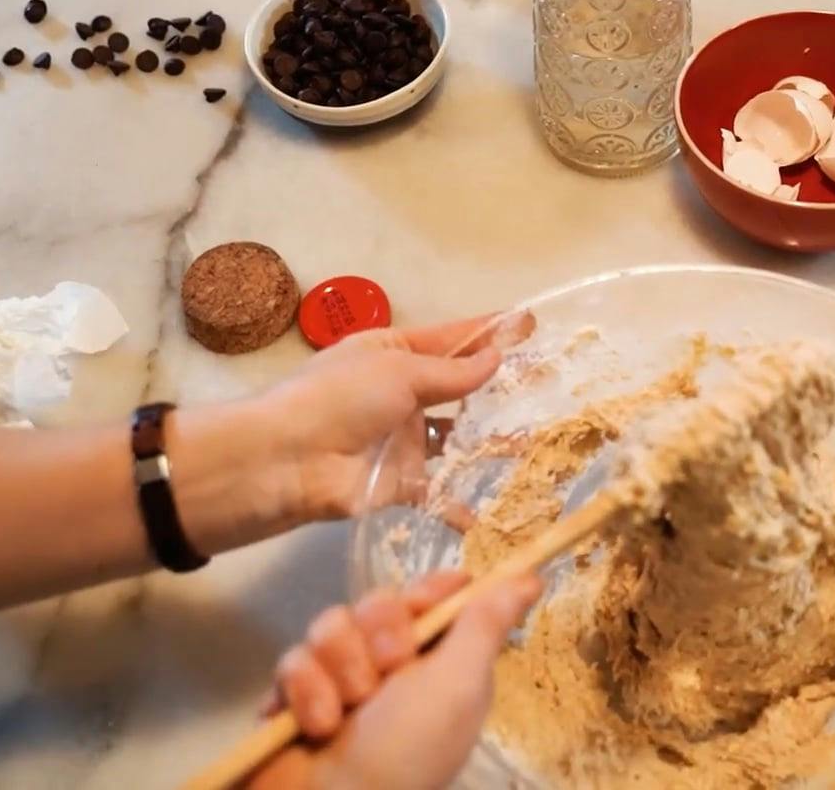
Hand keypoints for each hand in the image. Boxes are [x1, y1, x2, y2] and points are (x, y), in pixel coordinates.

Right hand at [246, 571, 544, 789]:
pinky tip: (316, 727)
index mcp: (439, 659)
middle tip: (385, 675)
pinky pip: (292, 658)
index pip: (434, 593)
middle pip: (376, 601)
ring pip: (328, 624)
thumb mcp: (459, 686)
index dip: (427, 591)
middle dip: (377, 636)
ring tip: (344, 715)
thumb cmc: (407, 750)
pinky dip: (305, 695)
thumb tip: (531, 578)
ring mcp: (339, 675)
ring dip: (338, 669)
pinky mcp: (295, 692)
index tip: (425, 607)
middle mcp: (390, 662)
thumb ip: (487, 626)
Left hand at [253, 315, 524, 525]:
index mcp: (391, 352)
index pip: (450, 338)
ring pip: (455, 439)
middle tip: (547, 384)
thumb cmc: (339, 398)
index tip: (530, 325)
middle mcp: (400, 393)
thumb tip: (496, 359)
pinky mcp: (401, 483)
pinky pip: (439, 492)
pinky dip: (462, 504)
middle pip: (457, 388)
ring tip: (533, 441)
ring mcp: (402, 440)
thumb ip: (452, 373)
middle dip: (496, 387)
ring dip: (489, 442)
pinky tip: (495, 509)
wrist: (287, 462)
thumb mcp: (398, 371)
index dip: (488, 332)